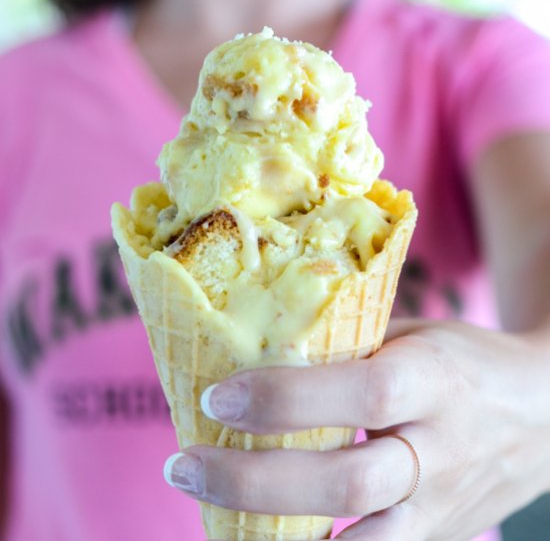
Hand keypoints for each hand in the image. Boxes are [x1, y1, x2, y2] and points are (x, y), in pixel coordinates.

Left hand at [164, 320, 549, 539]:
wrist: (542, 414)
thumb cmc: (463, 362)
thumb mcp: (413, 336)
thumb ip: (348, 347)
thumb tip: (263, 349)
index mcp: (434, 380)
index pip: (358, 395)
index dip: (284, 400)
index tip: (217, 398)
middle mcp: (440, 450)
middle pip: (347, 484)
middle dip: (253, 482)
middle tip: (184, 465)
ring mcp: (441, 508)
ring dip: (272, 538)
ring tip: (208, 510)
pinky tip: (258, 538)